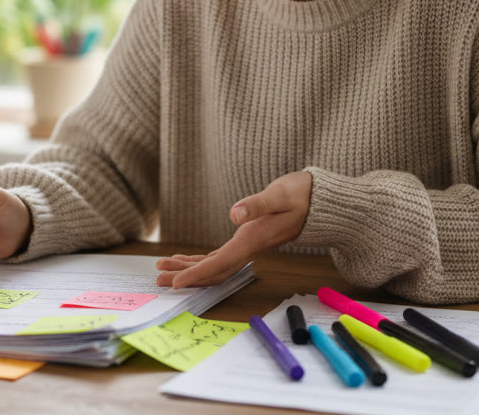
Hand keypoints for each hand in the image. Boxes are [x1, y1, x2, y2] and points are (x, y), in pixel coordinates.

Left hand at [155, 170, 312, 288]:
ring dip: (189, 269)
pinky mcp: (247, 241)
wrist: (319, 202)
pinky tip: (185, 261)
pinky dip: (200, 261)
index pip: (219, 263)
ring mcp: (248, 247)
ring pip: (214, 265)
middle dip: (185, 276)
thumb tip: (234, 214)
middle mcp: (249, 248)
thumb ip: (258, 204)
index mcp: (253, 240)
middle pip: (213, 270)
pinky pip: (219, 258)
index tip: (175, 282)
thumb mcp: (280, 195)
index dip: (196, 274)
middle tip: (158, 278)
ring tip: (163, 268)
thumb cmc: (301, 196)